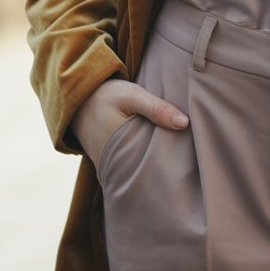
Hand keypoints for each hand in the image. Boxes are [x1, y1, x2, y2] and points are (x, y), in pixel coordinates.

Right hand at [70, 78, 188, 170]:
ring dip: (155, 169)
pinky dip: (144, 165)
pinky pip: (130, 169)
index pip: (151, 166)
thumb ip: (156, 108)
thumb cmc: (106, 96)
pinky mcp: (110, 164)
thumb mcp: (131, 95)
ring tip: (179, 169)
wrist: (78, 100)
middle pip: (146, 174)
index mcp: (121, 148)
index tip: (191, 164)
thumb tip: (184, 123)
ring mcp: (110, 167)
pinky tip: (160, 161)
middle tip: (190, 170)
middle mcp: (114, 164)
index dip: (171, 167)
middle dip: (166, 173)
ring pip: (138, 173)